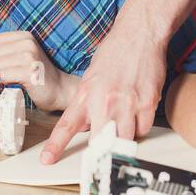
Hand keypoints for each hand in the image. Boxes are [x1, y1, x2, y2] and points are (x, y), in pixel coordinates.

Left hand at [0, 32, 68, 110]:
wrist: (59, 89)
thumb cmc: (37, 72)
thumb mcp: (18, 55)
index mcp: (25, 36)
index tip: (14, 61)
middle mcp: (28, 43)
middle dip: (1, 66)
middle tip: (18, 71)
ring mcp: (30, 57)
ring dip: (5, 75)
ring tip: (20, 76)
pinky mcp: (30, 73)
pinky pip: (4, 75)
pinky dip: (9, 82)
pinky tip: (21, 82)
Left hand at [41, 13, 165, 163]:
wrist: (139, 35)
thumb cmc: (115, 53)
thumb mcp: (91, 77)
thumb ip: (88, 103)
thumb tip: (87, 125)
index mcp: (86, 94)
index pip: (66, 125)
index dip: (55, 145)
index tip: (47, 160)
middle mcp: (105, 101)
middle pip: (100, 142)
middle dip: (101, 150)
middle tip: (103, 153)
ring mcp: (127, 103)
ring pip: (125, 140)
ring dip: (123, 138)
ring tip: (123, 122)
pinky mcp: (147, 103)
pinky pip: (143, 129)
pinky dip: (139, 127)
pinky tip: (137, 112)